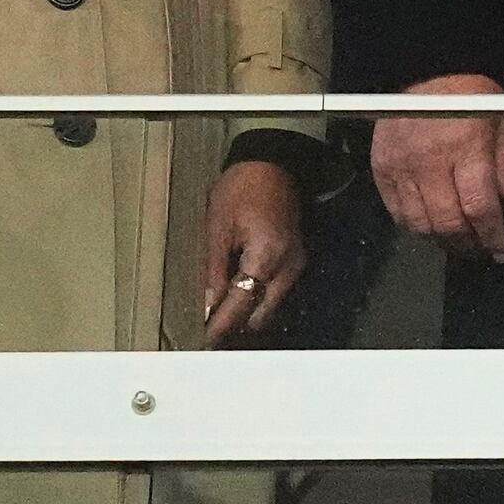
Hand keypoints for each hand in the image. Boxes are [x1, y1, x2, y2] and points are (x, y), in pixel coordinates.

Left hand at [194, 156, 305, 344]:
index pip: (242, 304)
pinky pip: (277, 290)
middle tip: (211, 330)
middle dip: (237, 325)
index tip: (207, 339)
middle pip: (262, 313)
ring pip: (271, 305)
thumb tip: (208, 303)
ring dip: (248, 312)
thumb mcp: (217, 227)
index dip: (222, 325)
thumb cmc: (243, 188)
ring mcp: (296, 264)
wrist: (273, 163)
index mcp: (267, 257)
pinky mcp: (296, 260)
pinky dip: (258, 297)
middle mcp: (288, 267)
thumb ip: (214, 269)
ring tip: (221, 315)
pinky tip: (239, 296)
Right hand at [374, 73, 503, 263]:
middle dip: (469, 245)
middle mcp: (428, 160)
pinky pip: (396, 211)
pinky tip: (432, 226)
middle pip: (447, 223)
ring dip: (441, 241)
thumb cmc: (471, 93)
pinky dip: (415, 226)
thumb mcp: (503, 121)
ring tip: (459, 242)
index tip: (503, 251)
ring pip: (419, 223)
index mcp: (464, 147)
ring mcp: (400, 166)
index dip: (493, 237)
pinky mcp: (381, 167)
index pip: (479, 207)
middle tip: (482, 250)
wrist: (426, 68)